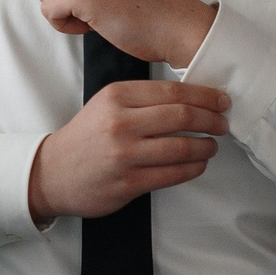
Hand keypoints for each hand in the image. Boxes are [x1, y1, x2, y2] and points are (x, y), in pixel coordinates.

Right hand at [27, 81, 229, 222]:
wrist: (52, 173)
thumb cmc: (86, 137)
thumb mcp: (106, 105)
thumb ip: (142, 99)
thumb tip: (191, 98)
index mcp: (116, 97)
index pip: (172, 91)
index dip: (205, 96)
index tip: (221, 101)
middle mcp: (120, 123)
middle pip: (182, 116)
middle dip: (212, 120)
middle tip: (223, 124)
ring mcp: (124, 155)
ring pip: (182, 146)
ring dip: (206, 146)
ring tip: (211, 146)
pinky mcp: (129, 183)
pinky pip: (174, 174)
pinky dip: (194, 168)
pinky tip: (198, 164)